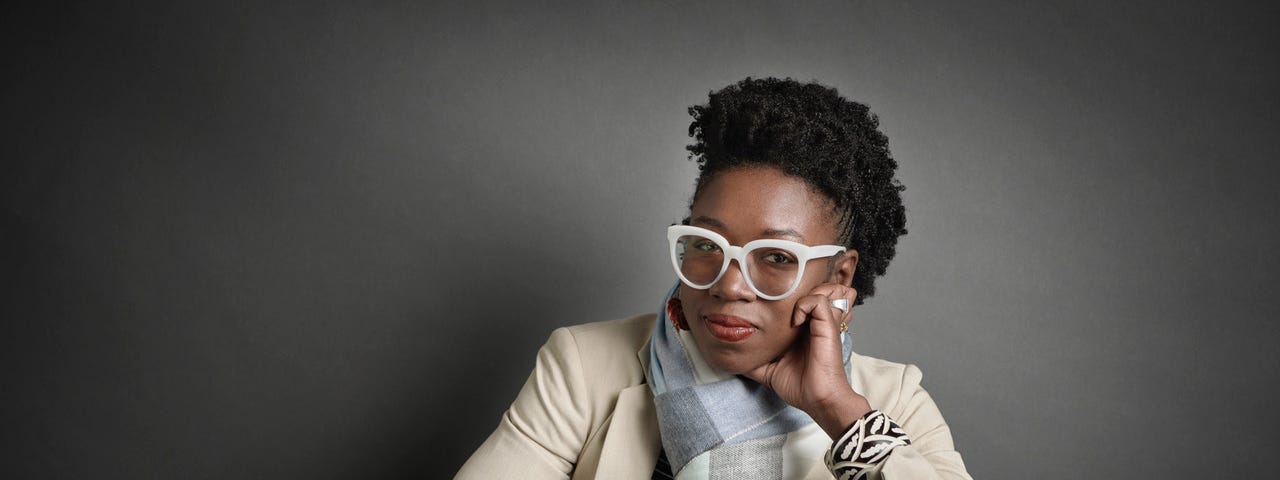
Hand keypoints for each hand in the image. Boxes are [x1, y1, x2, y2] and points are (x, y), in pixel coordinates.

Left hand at [742, 283, 871, 438]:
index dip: (790, 293)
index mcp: (805, 328)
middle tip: (780, 298)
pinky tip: (795, 322)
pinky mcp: (828, 326)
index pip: (803, 297)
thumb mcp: (769, 370)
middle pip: (818, 286)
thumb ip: (755, 360)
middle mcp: (816, 321)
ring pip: (824, 287)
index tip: (768, 301)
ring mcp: (824, 322)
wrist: (818, 401)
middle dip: (800, 286)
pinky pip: (818, 301)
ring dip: (808, 290)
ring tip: (793, 308)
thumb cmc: (800, 387)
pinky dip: (804, 305)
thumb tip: (732, 359)